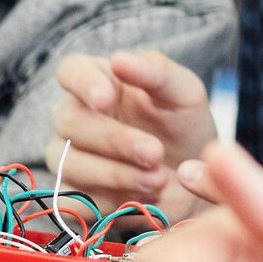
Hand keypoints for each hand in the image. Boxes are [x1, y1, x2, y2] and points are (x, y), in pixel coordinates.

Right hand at [47, 49, 218, 218]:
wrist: (194, 180)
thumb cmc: (183, 126)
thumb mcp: (185, 93)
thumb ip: (156, 71)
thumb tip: (119, 59)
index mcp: (99, 81)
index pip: (71, 71)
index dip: (82, 84)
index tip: (106, 100)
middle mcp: (75, 116)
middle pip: (69, 121)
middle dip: (114, 140)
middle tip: (155, 153)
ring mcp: (68, 157)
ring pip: (69, 163)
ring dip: (115, 174)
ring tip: (157, 180)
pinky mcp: (73, 196)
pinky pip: (74, 201)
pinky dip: (110, 202)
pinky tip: (140, 198)